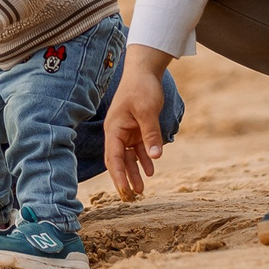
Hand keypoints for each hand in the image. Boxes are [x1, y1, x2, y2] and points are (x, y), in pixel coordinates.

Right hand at [105, 44, 173, 197]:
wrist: (144, 71)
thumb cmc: (141, 88)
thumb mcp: (147, 111)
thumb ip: (150, 135)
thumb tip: (155, 158)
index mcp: (114, 129)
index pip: (114, 157)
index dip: (118, 175)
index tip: (123, 191)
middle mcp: (117, 132)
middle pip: (118, 160)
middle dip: (124, 178)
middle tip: (131, 197)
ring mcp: (126, 131)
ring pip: (128, 157)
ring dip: (134, 172)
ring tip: (141, 190)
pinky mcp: (136, 128)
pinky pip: (138, 148)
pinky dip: (144, 159)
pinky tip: (151, 169)